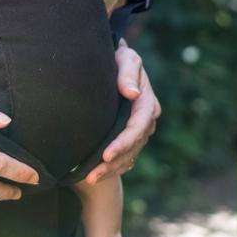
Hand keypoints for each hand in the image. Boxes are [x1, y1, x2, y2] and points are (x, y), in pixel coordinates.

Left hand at [82, 42, 158, 185]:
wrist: (113, 64)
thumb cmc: (118, 58)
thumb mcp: (125, 57)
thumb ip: (128, 71)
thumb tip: (133, 93)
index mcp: (147, 103)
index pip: (138, 127)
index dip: (123, 143)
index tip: (106, 154)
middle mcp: (146, 121)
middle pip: (133, 148)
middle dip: (114, 163)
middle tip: (92, 175)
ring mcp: (139, 132)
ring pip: (129, 157)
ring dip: (110, 170)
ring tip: (89, 179)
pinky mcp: (129, 139)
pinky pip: (124, 159)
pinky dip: (111, 169)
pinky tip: (95, 176)